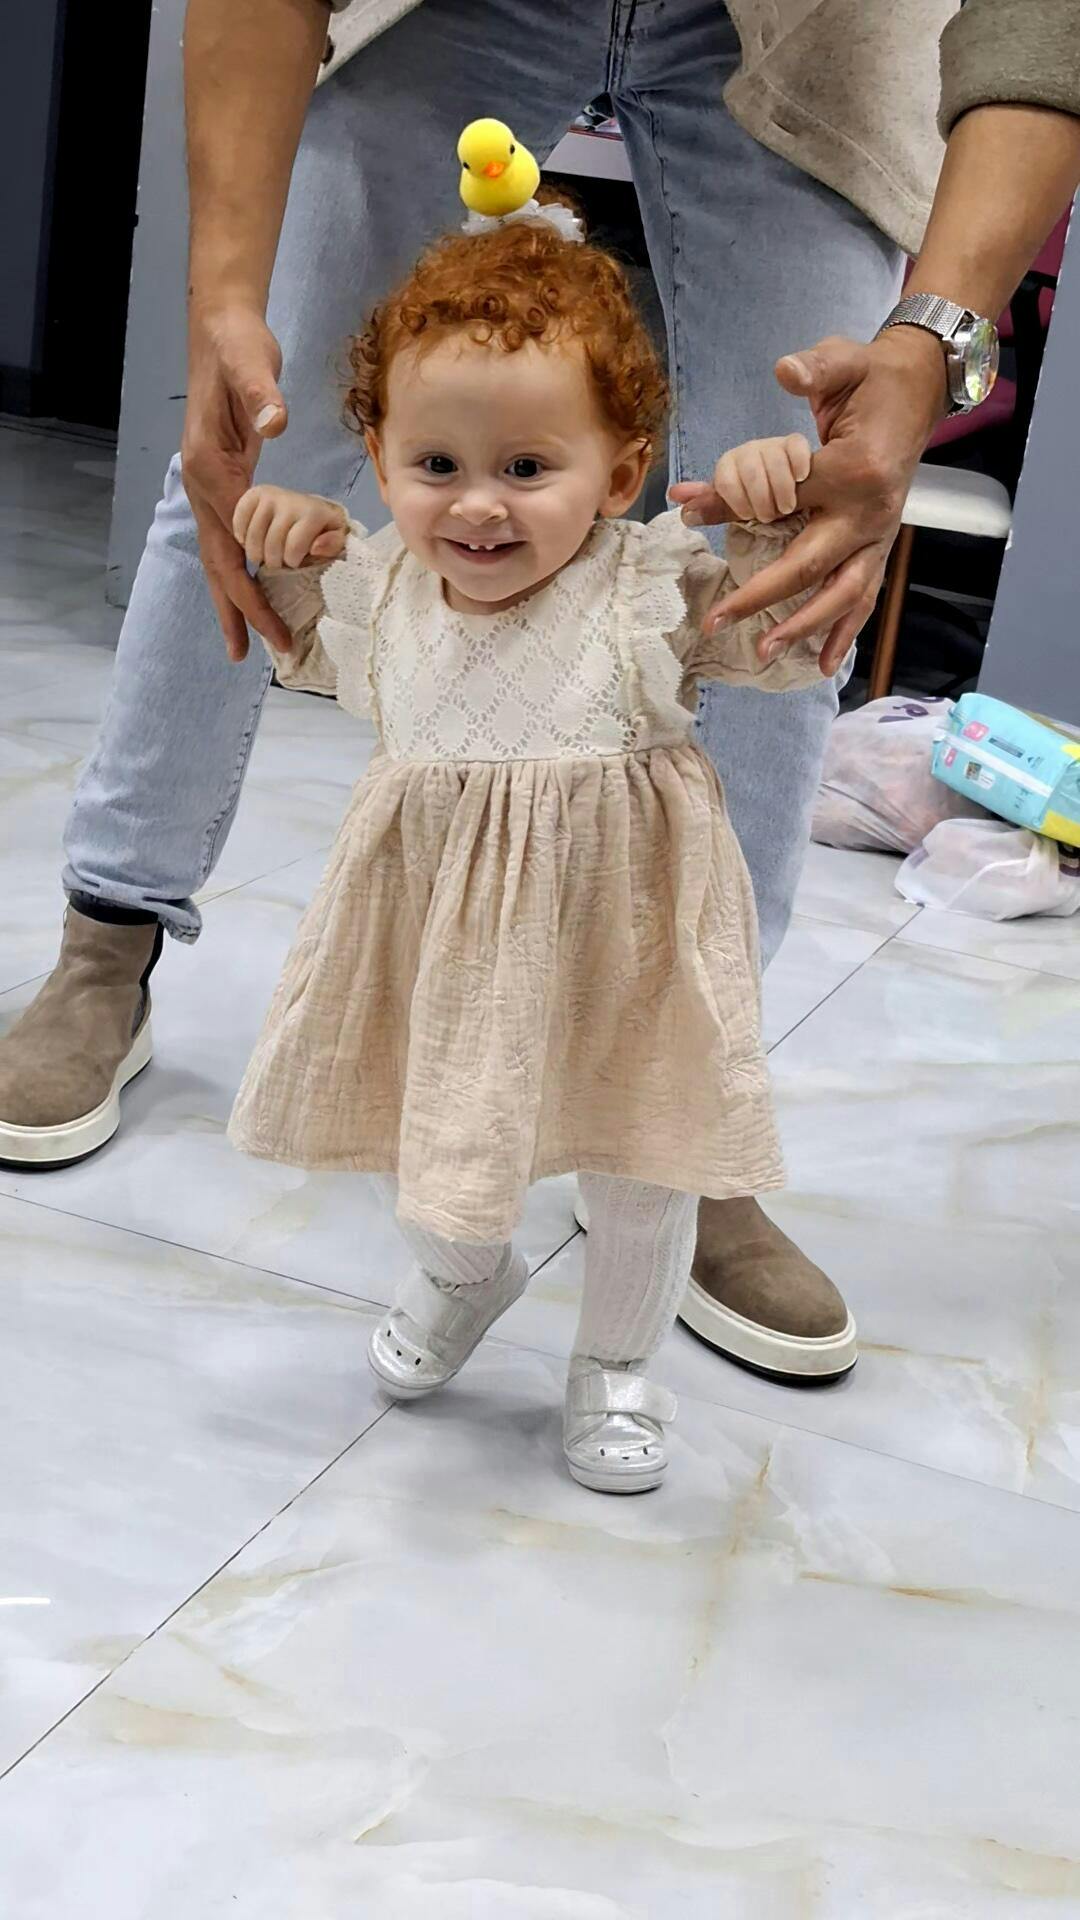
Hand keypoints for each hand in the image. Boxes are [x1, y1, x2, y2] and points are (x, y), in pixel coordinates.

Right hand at [180, 303, 293, 660]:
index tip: (278, 630)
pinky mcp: (221, 479)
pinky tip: (253, 588)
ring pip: (217, 556)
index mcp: (211, 470)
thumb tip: (275, 421)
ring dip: (233, 600)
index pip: (235, 550)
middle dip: (241, 613)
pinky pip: (228, 537)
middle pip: (219, 565)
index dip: (256, 595)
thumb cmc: (239, 347)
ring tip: (244, 642)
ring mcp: (208, 485)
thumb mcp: (252, 364)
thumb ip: (262, 393)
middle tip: (261, 655)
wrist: (220, 329)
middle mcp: (202, 486)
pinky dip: (239, 569)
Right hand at [233, 486, 347, 570]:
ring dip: (256, 554)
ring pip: (253, 535)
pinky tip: (249, 542)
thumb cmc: (323, 530)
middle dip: (274, 561)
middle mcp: (290, 499)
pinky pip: (239, 519)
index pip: (293, 548)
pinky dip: (241, 536)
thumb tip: (315, 547)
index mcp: (314, 512)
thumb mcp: (335, 539)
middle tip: (277, 563)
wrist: (309, 507)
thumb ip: (332, 545)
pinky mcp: (254, 494)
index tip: (295, 563)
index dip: (291, 561)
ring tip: (263, 557)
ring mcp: (270, 495)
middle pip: (272, 544)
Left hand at [669, 328, 947, 675]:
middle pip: (810, 564)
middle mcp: (871, 512)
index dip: (731, 503)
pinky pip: (864, 596)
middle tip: (718, 620)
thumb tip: (782, 372)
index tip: (687, 511)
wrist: (922, 389)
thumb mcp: (842, 361)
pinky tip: (824, 663)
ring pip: (843, 593)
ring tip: (768, 652)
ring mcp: (879, 534)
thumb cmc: (873, 378)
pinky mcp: (880, 545)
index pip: (782, 495)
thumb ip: (811, 370)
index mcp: (856, 470)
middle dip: (763, 597)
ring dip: (805, 627)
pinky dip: (845, 631)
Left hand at [704, 433, 811, 524]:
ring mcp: (772, 445)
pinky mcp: (795, 443)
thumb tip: (678, 501)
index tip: (747, 515)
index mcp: (728, 466)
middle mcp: (748, 451)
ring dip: (781, 489)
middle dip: (760, 499)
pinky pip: (796, 445)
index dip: (736, 502)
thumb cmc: (758, 503)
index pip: (724, 480)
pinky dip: (798, 463)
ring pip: (774, 460)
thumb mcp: (735, 508)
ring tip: (786, 507)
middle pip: (750, 471)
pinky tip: (800, 478)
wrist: (792, 495)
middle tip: (769, 516)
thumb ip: (712, 506)